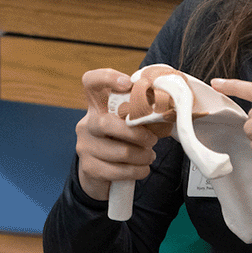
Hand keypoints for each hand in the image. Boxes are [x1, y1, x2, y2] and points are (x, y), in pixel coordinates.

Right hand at [73, 69, 162, 199]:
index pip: (91, 82)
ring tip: (148, 156)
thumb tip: (166, 108)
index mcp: (97, 106)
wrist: (99, 174)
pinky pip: (119, 171)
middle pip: (107, 123)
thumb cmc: (119, 142)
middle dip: (137, 134)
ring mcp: (85, 146)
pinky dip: (138, 171)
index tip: (127, 84)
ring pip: (120, 151)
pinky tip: (141, 168)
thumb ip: (140, 113)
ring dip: (142, 156)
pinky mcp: (89, 168)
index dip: (107, 78)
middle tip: (152, 140)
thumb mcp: (127, 124)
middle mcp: (87, 124)